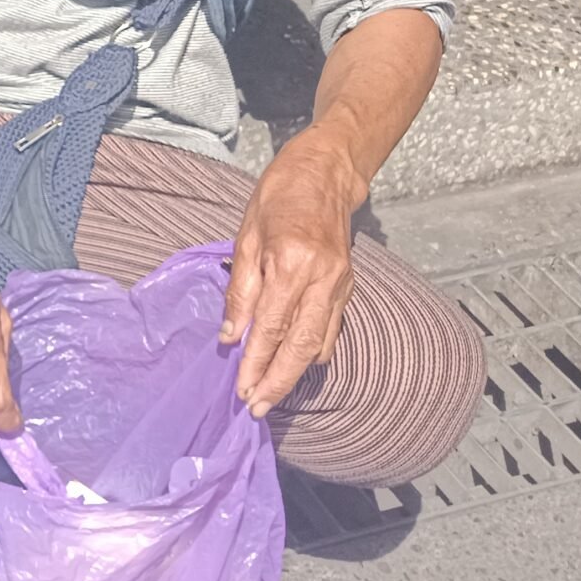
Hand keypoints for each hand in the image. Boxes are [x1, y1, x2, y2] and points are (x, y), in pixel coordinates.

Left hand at [222, 134, 362, 416]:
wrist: (327, 173)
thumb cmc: (278, 197)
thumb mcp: (246, 235)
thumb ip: (240, 289)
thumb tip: (232, 335)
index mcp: (292, 263)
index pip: (270, 327)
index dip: (255, 362)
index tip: (241, 389)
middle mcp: (323, 279)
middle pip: (300, 345)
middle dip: (278, 381)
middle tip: (257, 408)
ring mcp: (341, 284)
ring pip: (320, 343)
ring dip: (295, 374)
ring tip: (271, 395)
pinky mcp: (348, 286)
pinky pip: (332, 329)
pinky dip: (313, 353)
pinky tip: (295, 366)